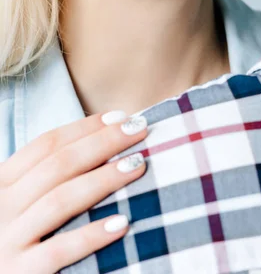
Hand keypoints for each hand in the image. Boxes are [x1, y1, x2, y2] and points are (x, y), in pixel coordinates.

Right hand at [0, 110, 147, 272]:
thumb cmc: (11, 237)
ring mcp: (8, 240)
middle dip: (103, 142)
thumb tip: (101, 145)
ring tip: (138, 165)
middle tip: (139, 130)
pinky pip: (59, 250)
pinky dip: (91, 235)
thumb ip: (43, 179)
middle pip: (59, 164)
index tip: (120, 116)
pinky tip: (121, 223)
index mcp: (1, 183)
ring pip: (61, 200)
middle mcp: (2, 206)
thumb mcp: (15, 201)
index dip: (84, 128)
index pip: (46, 144)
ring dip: (104, 179)